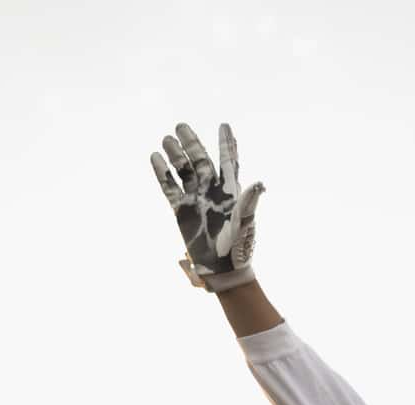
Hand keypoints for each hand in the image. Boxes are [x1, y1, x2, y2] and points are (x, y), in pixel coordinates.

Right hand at [150, 122, 263, 291]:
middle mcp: (212, 191)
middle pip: (201, 160)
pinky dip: (162, 173)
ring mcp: (195, 199)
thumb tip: (259, 183)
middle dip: (192, 143)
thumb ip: (249, 202)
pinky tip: (155, 158)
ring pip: (183, 170)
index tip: (224, 125)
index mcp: (230, 191)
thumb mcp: (245, 224)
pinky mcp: (181, 211)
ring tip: (167, 139)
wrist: (223, 269)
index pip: (228, 161)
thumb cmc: (239, 248)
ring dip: (176, 155)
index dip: (226, 144)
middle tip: (181, 126)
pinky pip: (169, 187)